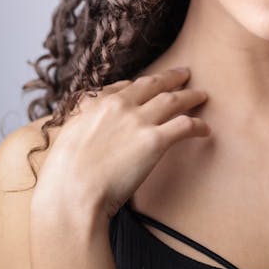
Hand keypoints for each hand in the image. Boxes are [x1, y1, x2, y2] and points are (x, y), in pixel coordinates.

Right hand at [33, 68, 209, 218]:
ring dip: (190, 96)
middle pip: (154, 84)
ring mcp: (140, 121)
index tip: (150, 84)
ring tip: (202, 95)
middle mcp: (121, 106)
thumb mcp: (68, 135)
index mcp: (99, 103)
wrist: (71, 195)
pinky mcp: (155, 141)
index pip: (126, 86)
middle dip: (172, 77)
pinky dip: (197, 125)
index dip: (142, 84)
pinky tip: (205, 130)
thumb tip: (87, 120)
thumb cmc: (63, 175)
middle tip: (185, 74)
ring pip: (174, 100)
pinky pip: (184, 125)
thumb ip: (82, 120)